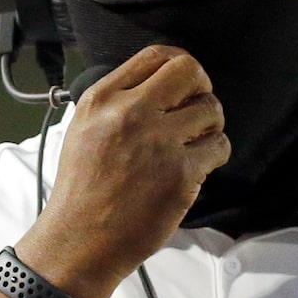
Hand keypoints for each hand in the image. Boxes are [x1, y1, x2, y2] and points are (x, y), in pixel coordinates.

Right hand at [17, 45, 229, 297]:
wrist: (79, 241)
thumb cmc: (82, 191)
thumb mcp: (84, 130)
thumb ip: (117, 102)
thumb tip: (161, 85)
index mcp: (102, 100)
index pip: (155, 56)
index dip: (179, 65)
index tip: (184, 83)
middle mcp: (130, 114)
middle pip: (190, 71)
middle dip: (201, 86)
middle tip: (197, 108)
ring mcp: (158, 143)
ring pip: (211, 109)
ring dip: (210, 125)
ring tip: (193, 144)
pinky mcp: (181, 174)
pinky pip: (219, 148)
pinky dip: (213, 157)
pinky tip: (194, 169)